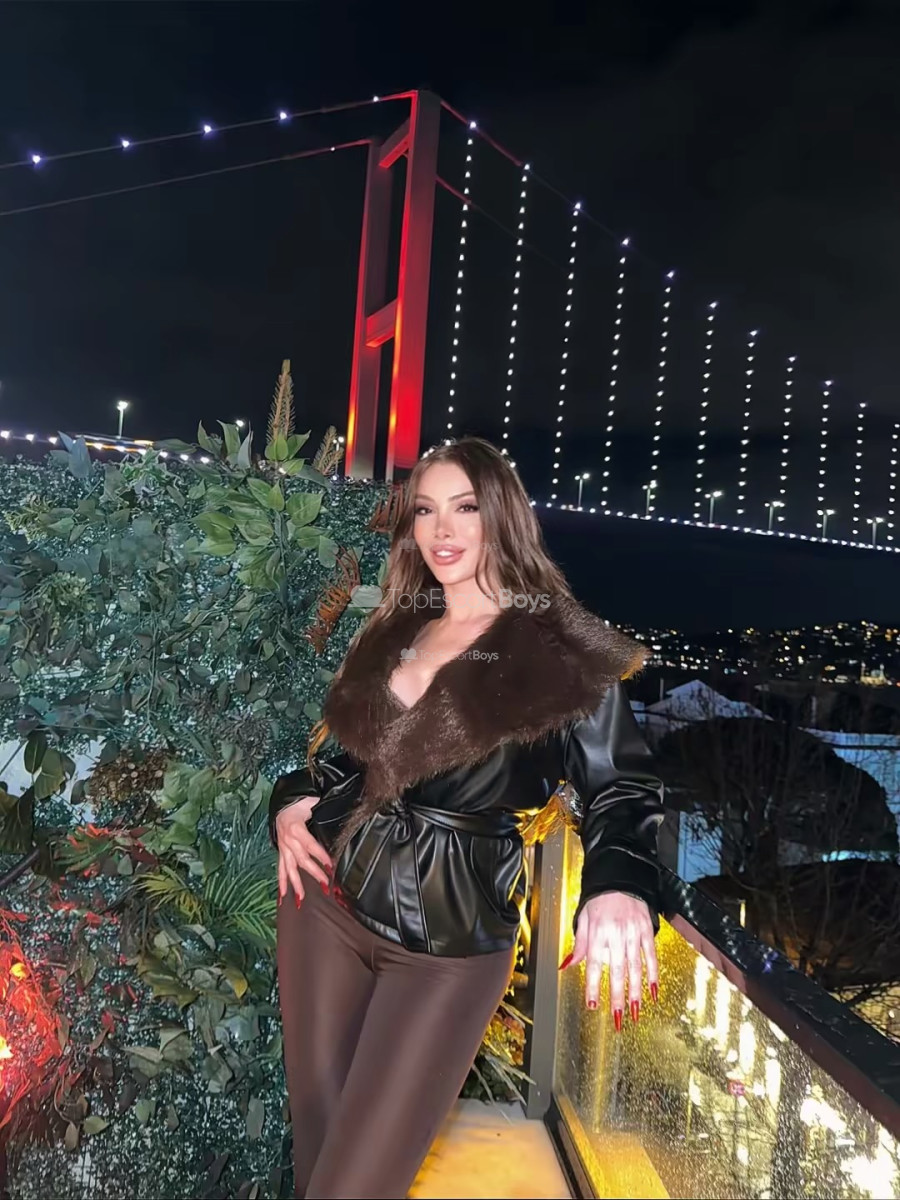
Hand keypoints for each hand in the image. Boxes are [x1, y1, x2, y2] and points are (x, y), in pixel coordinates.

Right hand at [275, 795, 332, 906]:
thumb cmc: (301, 803)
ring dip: (295, 885)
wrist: (283, 803)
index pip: (310, 845)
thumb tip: (339, 819)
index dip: (320, 856)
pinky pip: (280, 869)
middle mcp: (288, 841)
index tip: (330, 866)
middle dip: (313, 873)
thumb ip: (322, 812)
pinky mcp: (281, 852)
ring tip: (300, 900)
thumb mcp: (312, 804)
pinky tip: (283, 897)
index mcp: (296, 829)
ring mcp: (283, 848)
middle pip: (301, 860)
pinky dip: (281, 883)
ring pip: (289, 869)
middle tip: (325, 885)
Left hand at [567, 892, 657, 1028]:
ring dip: (635, 992)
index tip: (592, 1005)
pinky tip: (653, 992)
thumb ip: (579, 944)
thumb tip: (567, 965)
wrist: (620, 879)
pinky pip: (651, 957)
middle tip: (617, 1017)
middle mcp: (616, 935)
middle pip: (616, 971)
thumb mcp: (583, 918)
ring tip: (635, 1012)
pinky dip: (653, 975)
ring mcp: (633, 934)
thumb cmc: (599, 900)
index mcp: (597, 933)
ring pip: (635, 968)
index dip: (593, 986)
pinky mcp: (646, 932)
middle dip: (617, 997)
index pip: (593, 966)